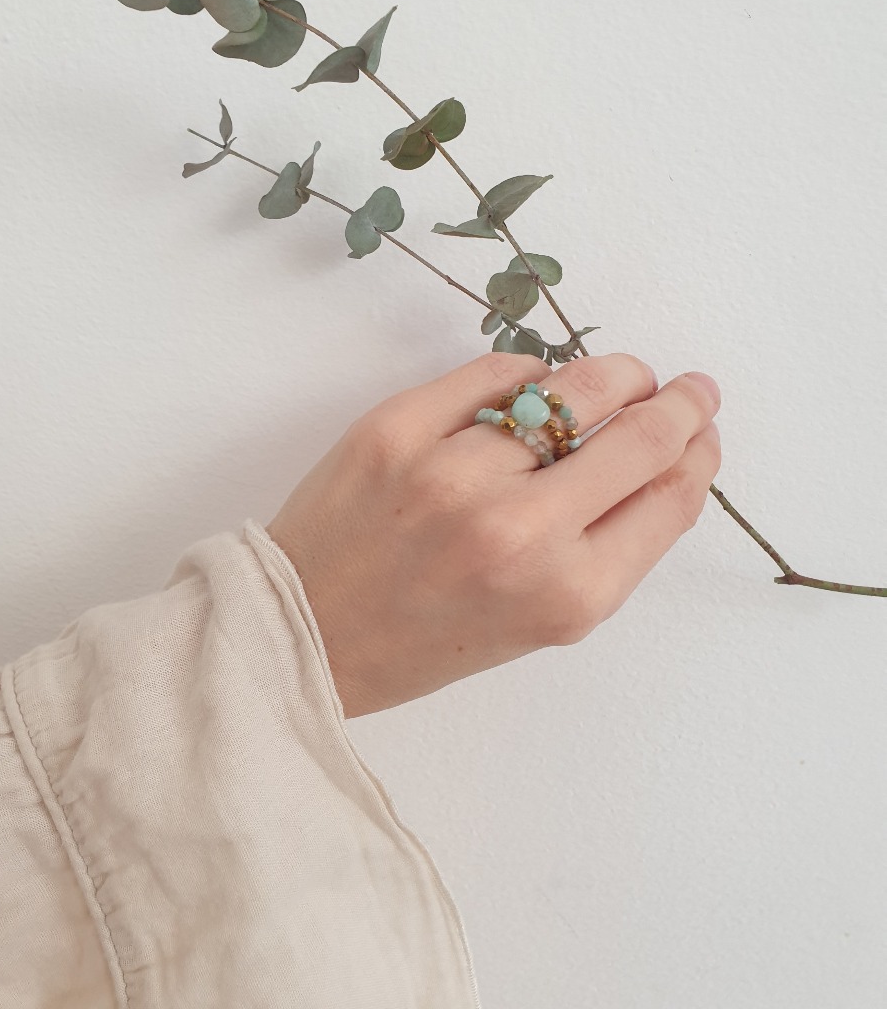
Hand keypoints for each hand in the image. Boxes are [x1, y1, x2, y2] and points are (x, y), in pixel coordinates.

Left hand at [265, 352, 720, 717]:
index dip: (699, 451)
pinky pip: (497, 371)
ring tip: (621, 378)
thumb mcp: (539, 622)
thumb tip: (663, 457)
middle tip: (686, 388)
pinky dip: (529, 373)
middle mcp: (520, 532)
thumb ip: (607, 547)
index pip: (669, 496)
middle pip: (641, 435)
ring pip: (573, 388)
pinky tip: (535, 388)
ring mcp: (455, 473)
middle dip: (680, 403)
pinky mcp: (398, 427)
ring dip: (614, 376)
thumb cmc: (428, 638)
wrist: (306, 631)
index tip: (702, 428)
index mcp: (567, 596)